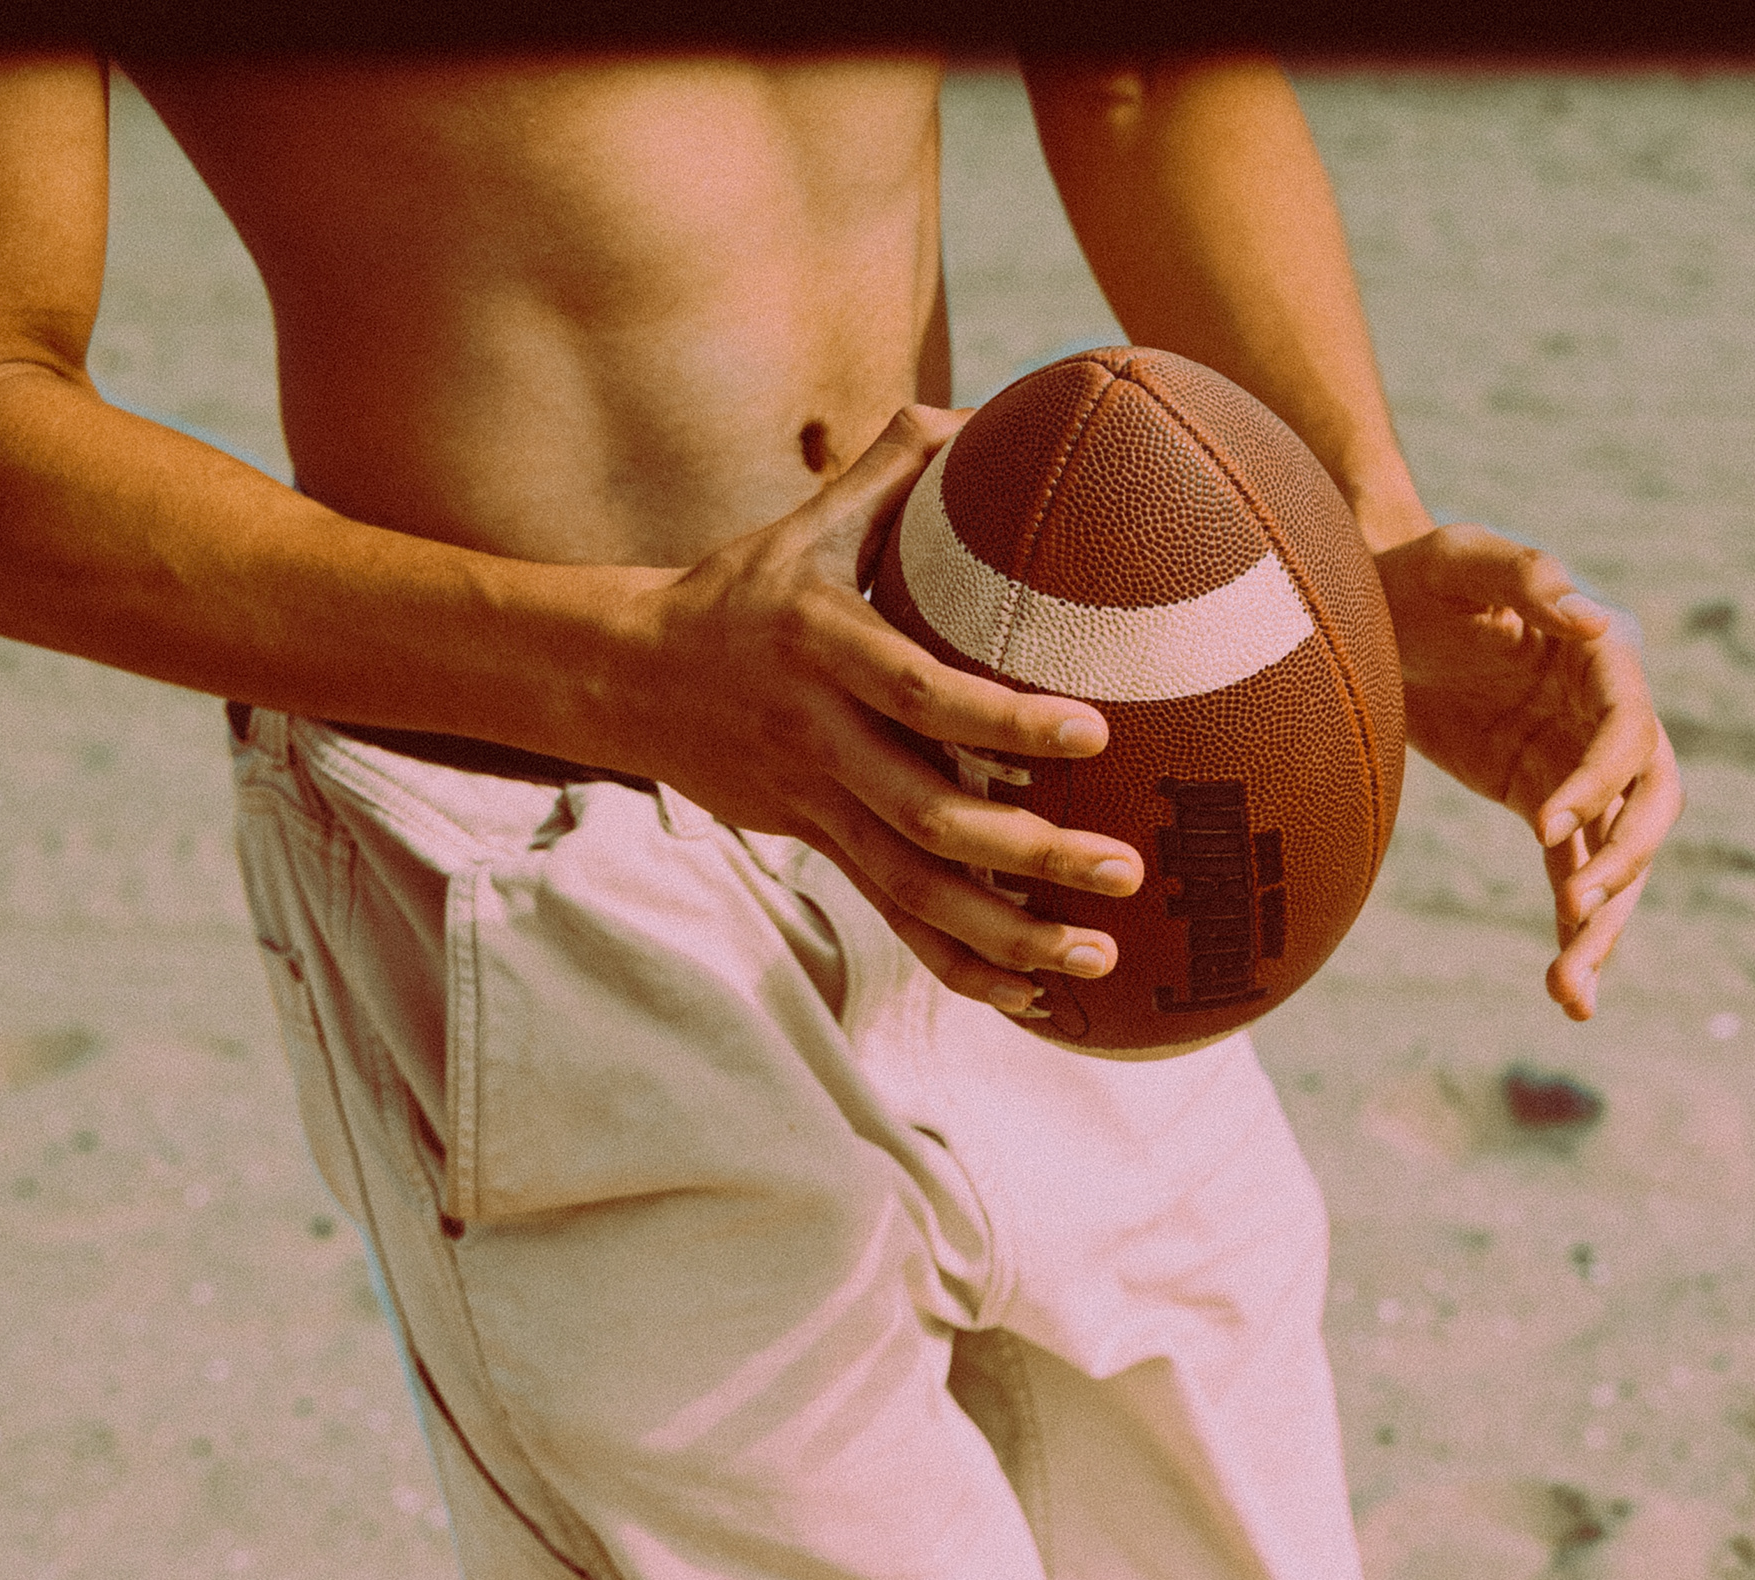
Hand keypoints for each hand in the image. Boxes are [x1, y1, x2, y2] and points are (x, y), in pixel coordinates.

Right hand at [620, 407, 1144, 1017]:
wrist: (629, 679)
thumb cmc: (743, 589)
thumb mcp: (805, 521)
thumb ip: (896, 467)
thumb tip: (993, 409)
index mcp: (822, 649)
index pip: (920, 694)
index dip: (1002, 725)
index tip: (1092, 734)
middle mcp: (819, 740)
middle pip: (931, 818)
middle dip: (1031, 857)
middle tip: (1126, 870)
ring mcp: (819, 807)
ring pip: (916, 893)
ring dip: (1010, 935)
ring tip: (1099, 956)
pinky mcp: (819, 849)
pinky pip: (896, 922)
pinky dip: (965, 966)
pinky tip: (1037, 996)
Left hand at [1372, 524, 1682, 1020]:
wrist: (1377, 610)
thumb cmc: (1420, 573)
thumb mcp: (1460, 558)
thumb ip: (1526, 577)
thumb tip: (1591, 618)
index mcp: (1601, 662)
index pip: (1629, 731)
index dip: (1599, 782)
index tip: (1547, 826)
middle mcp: (1604, 721)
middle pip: (1648, 804)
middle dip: (1623, 862)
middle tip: (1578, 910)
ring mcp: (1579, 770)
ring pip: (1617, 856)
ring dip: (1604, 924)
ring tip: (1572, 992)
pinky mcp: (1546, 806)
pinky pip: (1574, 873)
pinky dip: (1575, 929)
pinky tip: (1567, 991)